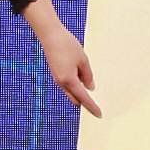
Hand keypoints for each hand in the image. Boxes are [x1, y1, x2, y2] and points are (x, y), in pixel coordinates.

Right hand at [22, 0, 101, 116]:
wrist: (51, 36)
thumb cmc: (68, 46)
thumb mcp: (83, 60)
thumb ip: (88, 75)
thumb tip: (90, 88)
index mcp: (69, 80)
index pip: (83, 97)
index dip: (91, 106)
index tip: (99, 114)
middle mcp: (61, 82)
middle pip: (75, 99)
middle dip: (85, 103)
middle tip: (96, 107)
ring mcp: (57, 78)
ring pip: (70, 92)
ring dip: (80, 95)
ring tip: (93, 95)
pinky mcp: (56, 73)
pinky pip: (67, 85)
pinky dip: (76, 88)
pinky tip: (83, 84)